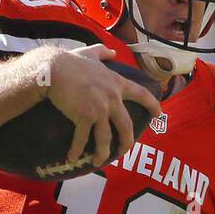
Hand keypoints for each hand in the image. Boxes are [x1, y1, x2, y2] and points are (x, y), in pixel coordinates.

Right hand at [42, 45, 161, 168]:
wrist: (55, 70)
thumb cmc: (71, 62)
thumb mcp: (91, 52)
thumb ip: (103, 52)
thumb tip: (112, 52)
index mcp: (117, 84)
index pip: (141, 94)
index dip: (152, 105)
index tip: (159, 114)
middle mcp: (112, 98)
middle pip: (126, 126)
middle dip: (126, 142)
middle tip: (123, 152)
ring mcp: (99, 109)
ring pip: (105, 138)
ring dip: (102, 153)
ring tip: (97, 161)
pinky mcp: (84, 117)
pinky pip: (82, 139)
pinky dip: (77, 150)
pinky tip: (72, 157)